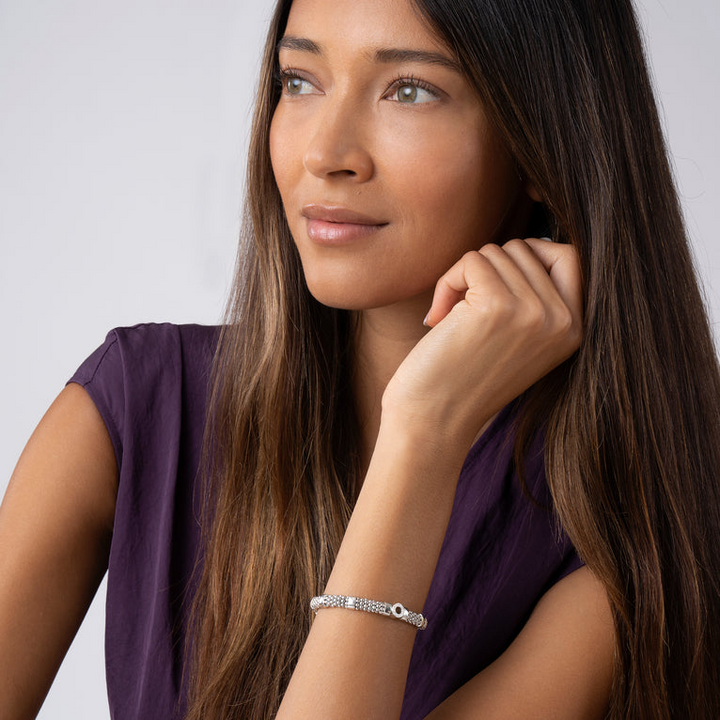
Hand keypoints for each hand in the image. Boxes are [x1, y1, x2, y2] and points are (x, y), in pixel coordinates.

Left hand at [382, 238, 582, 451]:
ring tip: (451, 320)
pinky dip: (447, 282)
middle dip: (487, 270)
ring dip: (463, 278)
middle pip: (525, 249)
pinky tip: (437, 319)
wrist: (434, 420)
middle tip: (464, 309)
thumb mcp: (519, 340)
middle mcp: (562, 321)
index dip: (529, 254)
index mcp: (574, 331)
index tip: (494, 282)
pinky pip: (471, 260)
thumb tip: (533, 243)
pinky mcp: (496, 305)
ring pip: (495, 252)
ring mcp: (533, 312)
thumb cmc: (464, 377)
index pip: (569, 256)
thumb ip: (535, 298)